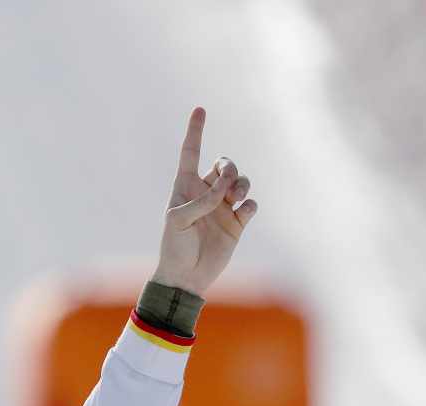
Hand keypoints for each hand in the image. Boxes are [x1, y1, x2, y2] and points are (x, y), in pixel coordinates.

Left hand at [151, 107, 257, 296]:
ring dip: (242, 184)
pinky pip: (251, 203)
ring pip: (241, 181)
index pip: (190, 153)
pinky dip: (250, 204)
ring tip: (235, 198)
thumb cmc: (174, 247)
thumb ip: (200, 201)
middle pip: (225, 164)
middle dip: (230, 167)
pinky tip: (242, 212)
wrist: (187, 277)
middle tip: (226, 185)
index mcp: (185, 187)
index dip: (195, 131)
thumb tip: (225, 190)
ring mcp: (222, 207)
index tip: (200, 109)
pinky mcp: (236, 223)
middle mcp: (205, 193)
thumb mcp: (178, 221)